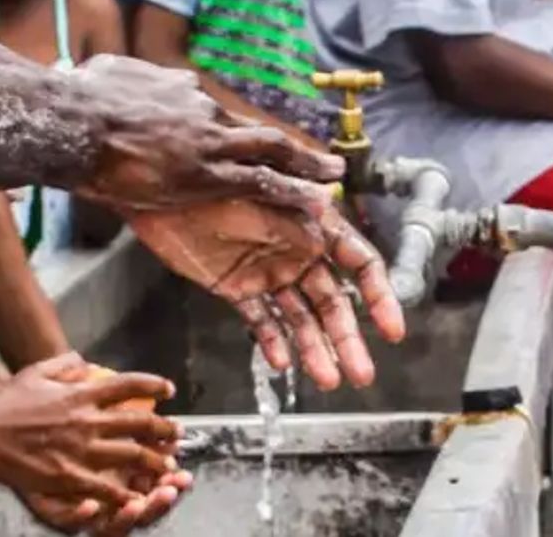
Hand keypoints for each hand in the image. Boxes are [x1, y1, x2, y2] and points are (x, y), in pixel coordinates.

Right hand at [0, 355, 185, 532]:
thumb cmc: (7, 403)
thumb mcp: (36, 373)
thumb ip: (64, 365)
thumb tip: (84, 359)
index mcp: (81, 394)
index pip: (128, 385)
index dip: (154, 385)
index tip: (169, 390)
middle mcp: (87, 420)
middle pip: (139, 423)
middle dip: (164, 428)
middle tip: (177, 433)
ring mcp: (80, 449)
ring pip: (131, 456)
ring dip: (154, 461)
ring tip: (168, 465)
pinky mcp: (68, 476)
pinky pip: (105, 487)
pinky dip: (125, 492)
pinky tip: (137, 495)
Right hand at [68, 53, 345, 220]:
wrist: (74, 121)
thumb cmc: (78, 99)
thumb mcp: (105, 75)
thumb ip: (120, 81)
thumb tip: (102, 71)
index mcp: (181, 92)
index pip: (220, 115)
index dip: (244, 132)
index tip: (259, 142)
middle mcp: (204, 112)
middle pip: (260, 133)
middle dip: (296, 149)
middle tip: (326, 160)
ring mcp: (210, 142)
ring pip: (272, 153)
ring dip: (307, 167)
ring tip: (334, 179)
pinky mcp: (206, 173)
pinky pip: (261, 183)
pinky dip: (293, 192)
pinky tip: (317, 203)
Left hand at [129, 195, 407, 390]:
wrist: (160, 182)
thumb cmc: (215, 171)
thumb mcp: (261, 179)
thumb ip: (296, 194)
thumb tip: (331, 196)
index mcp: (314, 224)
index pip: (359, 264)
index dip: (379, 296)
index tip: (392, 330)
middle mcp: (297, 252)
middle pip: (333, 302)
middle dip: (349, 338)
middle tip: (362, 374)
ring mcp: (268, 272)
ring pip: (300, 319)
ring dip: (316, 350)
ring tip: (328, 381)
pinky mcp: (235, 286)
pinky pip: (260, 321)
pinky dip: (272, 343)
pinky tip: (283, 364)